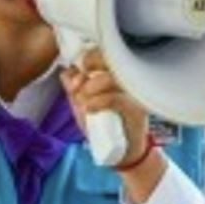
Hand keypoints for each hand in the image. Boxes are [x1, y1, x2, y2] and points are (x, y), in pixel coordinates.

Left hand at [60, 50, 151, 165]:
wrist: (121, 152)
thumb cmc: (105, 127)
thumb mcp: (83, 104)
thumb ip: (74, 88)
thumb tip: (66, 72)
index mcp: (116, 74)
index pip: (106, 51)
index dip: (88, 56)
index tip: (77, 70)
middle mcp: (128, 79)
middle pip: (113, 56)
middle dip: (90, 64)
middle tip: (78, 83)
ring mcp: (134, 93)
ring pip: (114, 76)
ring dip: (92, 87)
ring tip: (83, 101)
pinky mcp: (137, 109)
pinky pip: (117, 98)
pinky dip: (99, 102)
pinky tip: (89, 109)